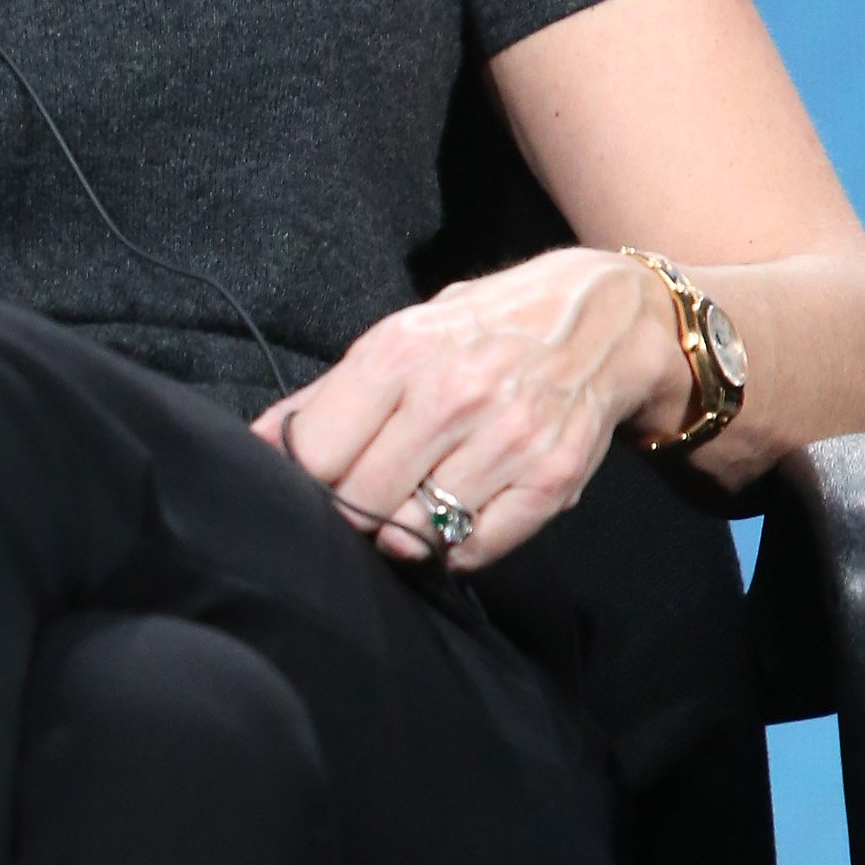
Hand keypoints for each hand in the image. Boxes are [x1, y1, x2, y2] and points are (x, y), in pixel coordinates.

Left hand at [251, 248, 688, 569]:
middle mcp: (454, 394)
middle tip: (367, 494)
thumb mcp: (404, 333)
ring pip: (416, 532)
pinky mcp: (553, 479)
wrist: (607, 315)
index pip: (317, 452)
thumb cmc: (485, 327)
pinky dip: (457, 546)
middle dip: (352, 507)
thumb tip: (258, 442)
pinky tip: (459, 512)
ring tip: (415, 500)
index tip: (316, 477)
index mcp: (402, 350)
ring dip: (404, 530)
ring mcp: (508, 440)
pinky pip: (476, 549)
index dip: (305, 477)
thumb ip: (332, 392)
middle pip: (360, 500)